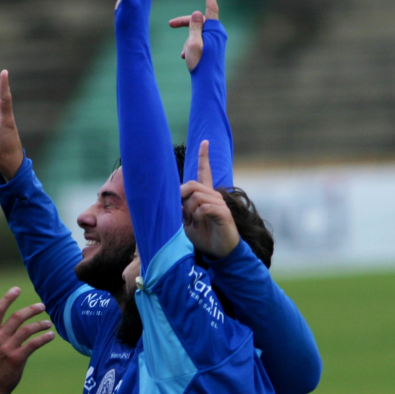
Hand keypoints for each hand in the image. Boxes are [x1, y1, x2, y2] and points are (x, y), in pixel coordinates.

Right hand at [0, 287, 53, 393]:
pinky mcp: (17, 359)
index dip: (8, 298)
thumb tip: (14, 323)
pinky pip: (34, 343)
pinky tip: (50, 335)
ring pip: (27, 329)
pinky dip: (44, 337)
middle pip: (17, 317)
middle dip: (31, 309)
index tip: (17, 289)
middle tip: (42, 306)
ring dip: (40, 324)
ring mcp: (7, 349)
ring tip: (48, 324)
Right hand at [169, 0, 219, 71]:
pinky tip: (185, 57)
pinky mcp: (213, 48)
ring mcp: (216, 41)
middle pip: (198, 21)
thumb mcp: (193, 43)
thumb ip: (195, 26)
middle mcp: (217, 34)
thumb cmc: (200, 63)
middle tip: (170, 24)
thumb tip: (197, 12)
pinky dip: (191, 46)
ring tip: (183, 54)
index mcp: (214, 30)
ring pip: (197, 32)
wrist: (208, 83)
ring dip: (187, 39)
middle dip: (184, 23)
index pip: (211, 8)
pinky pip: (200, 41)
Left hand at [180, 140, 238, 258]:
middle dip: (180, 197)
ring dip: (188, 211)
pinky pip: (204, 207)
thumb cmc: (203, 236)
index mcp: (206, 196)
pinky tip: (198, 224)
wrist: (220, 252)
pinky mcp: (223, 213)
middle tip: (180, 214)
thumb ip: (180, 209)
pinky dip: (196, 216)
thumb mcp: (186, 222)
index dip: (204, 157)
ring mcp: (220, 204)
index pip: (205, 172)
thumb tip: (171, 200)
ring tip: (190, 223)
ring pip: (197, 197)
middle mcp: (214, 196)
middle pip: (192, 185)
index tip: (205, 142)